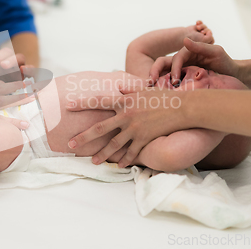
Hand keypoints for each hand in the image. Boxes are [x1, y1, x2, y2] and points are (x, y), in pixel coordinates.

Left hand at [66, 86, 187, 167]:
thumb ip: (128, 91)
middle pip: (99, 128)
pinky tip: (118, 164)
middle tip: (70, 144)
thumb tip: (117, 85)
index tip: (67, 106)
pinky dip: (124, 159)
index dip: (82, 103)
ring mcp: (134, 128)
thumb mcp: (142, 90)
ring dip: (101, 154)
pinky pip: (131, 152)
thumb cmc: (163, 96)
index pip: (98, 101)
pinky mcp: (144, 138)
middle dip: (83, 137)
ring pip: (113, 145)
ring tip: (92, 161)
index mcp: (124, 101)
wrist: (183, 107)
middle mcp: (126, 115)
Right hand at [149, 38, 238, 85]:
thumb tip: (184, 40)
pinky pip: (169, 81)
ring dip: (156, 80)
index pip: (176, 58)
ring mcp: (181, 69)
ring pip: (163, 72)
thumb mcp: (215, 52)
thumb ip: (200, 46)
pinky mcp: (182, 79)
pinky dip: (163, 86)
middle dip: (154, 71)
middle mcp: (182, 60)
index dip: (174, 68)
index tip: (175, 81)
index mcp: (188, 52)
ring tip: (152, 90)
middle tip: (151, 83)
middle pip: (163, 63)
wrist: (232, 76)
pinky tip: (161, 94)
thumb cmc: (225, 63)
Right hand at [185, 20, 213, 43]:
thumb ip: (209, 37)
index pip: (211, 39)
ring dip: (202, 26)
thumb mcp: (204, 40)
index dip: (208, 36)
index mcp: (204, 45)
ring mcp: (199, 33)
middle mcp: (202, 39)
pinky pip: (201, 23)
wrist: (182, 37)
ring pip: (205, 27)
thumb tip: (210, 32)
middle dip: (206, 30)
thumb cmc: (192, 40)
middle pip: (209, 32)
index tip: (203, 35)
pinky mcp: (196, 28)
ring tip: (198, 27)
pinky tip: (197, 22)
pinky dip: (200, 22)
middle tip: (201, 32)